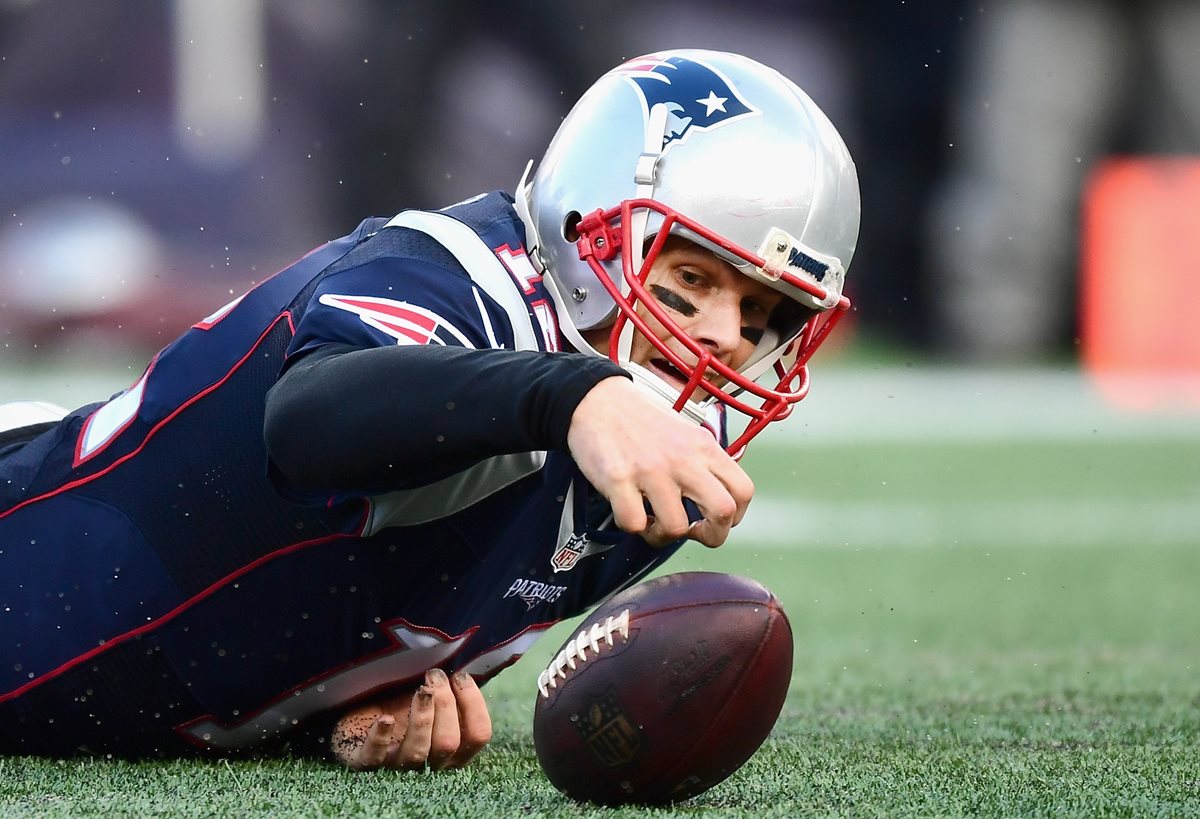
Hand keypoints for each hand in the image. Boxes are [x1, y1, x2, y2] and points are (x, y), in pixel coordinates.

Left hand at [331, 668, 491, 770]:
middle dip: (445, 705)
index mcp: (452, 748)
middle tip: (434, 676)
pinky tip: (385, 719)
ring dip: (422, 717)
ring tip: (420, 689)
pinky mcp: (365, 762)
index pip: (478, 736)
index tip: (460, 676)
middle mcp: (429, 762)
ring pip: (417, 752)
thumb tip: (470, 667)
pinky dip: (380, 738)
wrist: (360, 708)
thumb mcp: (432, 694)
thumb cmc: (402, 700)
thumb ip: (452, 690)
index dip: (474, 705)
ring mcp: (397, 765)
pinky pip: (374, 758)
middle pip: (449, 744)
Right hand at [566, 375, 752, 547]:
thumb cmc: (640, 420)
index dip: (735, 517)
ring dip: (663, 536)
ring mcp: (650, 470)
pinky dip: (632, 526)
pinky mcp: (618, 479)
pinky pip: (634, 523)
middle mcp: (682, 459)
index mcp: (703, 447)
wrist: (596, 400)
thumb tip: (716, 497)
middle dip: (712, 536)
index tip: (715, 521)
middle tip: (693, 533)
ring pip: (675, 527)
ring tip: (652, 522)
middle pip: (722, 512)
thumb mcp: (685, 432)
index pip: (743, 491)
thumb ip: (703, 461)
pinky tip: (630, 511)